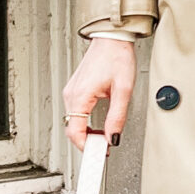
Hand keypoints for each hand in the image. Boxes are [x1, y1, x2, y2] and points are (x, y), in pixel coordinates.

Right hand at [63, 35, 136, 151]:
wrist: (112, 38)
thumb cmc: (116, 57)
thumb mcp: (123, 90)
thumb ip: (117, 117)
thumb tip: (113, 137)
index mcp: (80, 96)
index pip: (75, 132)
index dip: (86, 147)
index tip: (98, 155)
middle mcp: (71, 94)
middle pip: (72, 129)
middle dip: (87, 143)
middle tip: (105, 149)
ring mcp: (71, 91)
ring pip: (74, 122)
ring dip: (87, 133)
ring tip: (103, 138)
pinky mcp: (75, 89)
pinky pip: (76, 113)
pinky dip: (85, 123)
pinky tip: (96, 126)